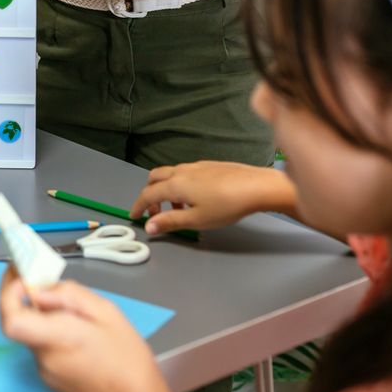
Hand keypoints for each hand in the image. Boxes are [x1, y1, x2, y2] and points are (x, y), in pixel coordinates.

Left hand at [0, 267, 175, 391]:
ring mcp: (44, 371)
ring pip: (33, 331)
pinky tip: (77, 331)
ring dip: (44, 315)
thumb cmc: (129, 363)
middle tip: (41, 278)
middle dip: (27, 296)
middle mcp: (44, 357)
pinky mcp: (50, 378)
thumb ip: (69, 296)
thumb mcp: (108, 313)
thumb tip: (40, 288)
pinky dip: (52, 332)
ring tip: (73, 309)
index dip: (8, 292)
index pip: (11, 317)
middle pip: (20, 320)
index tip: (21, 274)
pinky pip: (42, 345)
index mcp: (59, 338)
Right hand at [130, 162, 295, 234]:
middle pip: (155, 178)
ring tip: (179, 210)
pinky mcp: (208, 165)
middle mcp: (181, 171)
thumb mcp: (196, 220)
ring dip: (166, 191)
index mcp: (175, 184)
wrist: (257, 186)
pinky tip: (196, 199)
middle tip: (156, 212)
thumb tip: (148, 226)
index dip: (139, 206)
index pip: (148, 194)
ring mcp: (195, 166)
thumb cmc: (226, 206)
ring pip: (170, 174)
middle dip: (150, 194)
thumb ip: (170, 222)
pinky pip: (184, 173)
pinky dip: (180, 185)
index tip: (135, 217)